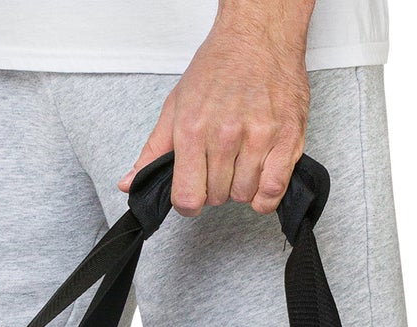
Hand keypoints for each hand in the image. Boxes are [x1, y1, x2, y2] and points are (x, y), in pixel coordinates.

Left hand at [120, 0, 312, 216]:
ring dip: (241, 187)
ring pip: (244, 196)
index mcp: (193, 129)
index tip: (193, 193)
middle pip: (216, 197)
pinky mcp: (287, 139)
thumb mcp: (176, 104)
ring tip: (241, 162)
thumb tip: (130, 184)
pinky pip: (273, 191)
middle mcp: (225, 135)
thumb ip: (154, 150)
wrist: (259, 34)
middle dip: (215, 188)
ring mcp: (258, 138)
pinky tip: (260, 179)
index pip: (187, 197)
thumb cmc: (219, 66)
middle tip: (219, 164)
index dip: (188, 203)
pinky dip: (265, 195)